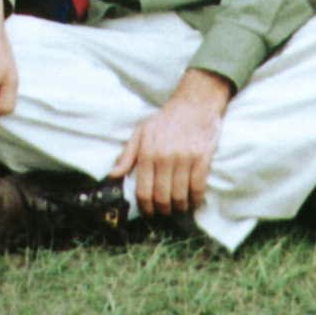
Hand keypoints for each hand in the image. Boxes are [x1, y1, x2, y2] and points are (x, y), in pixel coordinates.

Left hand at [110, 71, 230, 216]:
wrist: (196, 102)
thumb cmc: (167, 118)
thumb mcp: (141, 131)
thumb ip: (127, 154)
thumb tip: (113, 175)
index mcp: (147, 152)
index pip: (143, 190)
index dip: (146, 207)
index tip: (149, 212)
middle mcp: (164, 157)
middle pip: (161, 197)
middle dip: (163, 210)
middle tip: (165, 211)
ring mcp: (184, 158)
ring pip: (179, 196)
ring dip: (179, 207)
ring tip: (179, 206)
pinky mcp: (202, 158)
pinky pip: (197, 188)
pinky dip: (195, 200)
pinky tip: (193, 201)